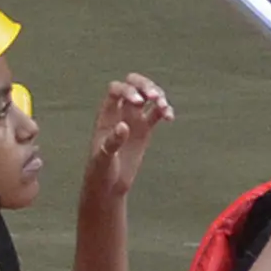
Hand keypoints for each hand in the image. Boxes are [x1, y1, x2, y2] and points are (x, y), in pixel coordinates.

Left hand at [85, 74, 174, 196]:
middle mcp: (119, 113)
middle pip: (133, 85)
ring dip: (158, 96)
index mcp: (106, 115)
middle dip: (145, 85)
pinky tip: (169, 117)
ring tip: (164, 109)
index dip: (128, 90)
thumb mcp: (104, 159)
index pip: (116, 89)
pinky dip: (165, 110)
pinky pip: (157, 113)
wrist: (109, 184)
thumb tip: (124, 126)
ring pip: (147, 97)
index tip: (139, 102)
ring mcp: (133, 120)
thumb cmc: (101, 171)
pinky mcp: (145, 130)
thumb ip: (113, 142)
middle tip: (155, 97)